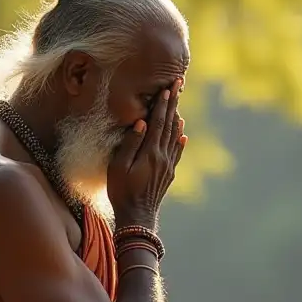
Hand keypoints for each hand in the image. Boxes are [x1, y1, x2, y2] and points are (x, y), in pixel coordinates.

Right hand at [108, 80, 185, 227]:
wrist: (137, 216)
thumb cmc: (122, 191)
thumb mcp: (118, 167)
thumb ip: (130, 144)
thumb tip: (142, 123)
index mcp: (151, 152)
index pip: (158, 122)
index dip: (163, 104)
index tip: (168, 87)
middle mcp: (163, 156)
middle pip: (170, 125)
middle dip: (173, 104)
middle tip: (178, 85)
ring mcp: (168, 165)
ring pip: (175, 137)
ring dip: (176, 118)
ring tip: (178, 104)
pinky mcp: (168, 174)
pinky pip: (176, 152)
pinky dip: (179, 140)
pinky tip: (182, 134)